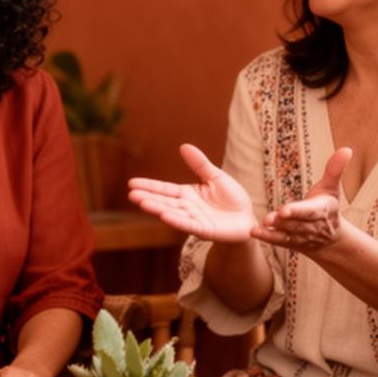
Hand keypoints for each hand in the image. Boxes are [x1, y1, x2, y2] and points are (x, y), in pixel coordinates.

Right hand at [128, 144, 257, 242]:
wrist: (246, 219)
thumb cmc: (231, 198)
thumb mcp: (215, 176)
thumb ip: (200, 164)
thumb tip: (183, 146)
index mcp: (187, 194)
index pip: (164, 189)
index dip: (148, 186)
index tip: (131, 183)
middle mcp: (186, 207)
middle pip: (164, 201)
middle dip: (148, 198)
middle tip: (131, 194)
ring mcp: (193, 219)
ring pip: (172, 213)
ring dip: (157, 208)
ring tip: (142, 203)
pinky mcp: (204, 230)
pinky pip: (188, 225)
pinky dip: (176, 220)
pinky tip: (164, 216)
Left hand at [249, 148, 351, 255]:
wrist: (330, 240)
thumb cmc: (328, 208)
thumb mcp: (331, 188)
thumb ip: (334, 170)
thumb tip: (347, 149)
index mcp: (322, 211)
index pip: (310, 212)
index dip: (298, 211)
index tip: (285, 210)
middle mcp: (312, 226)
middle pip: (296, 224)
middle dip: (283, 221)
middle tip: (269, 217)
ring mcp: (301, 237)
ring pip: (287, 234)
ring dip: (273, 231)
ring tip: (260, 225)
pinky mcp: (291, 243)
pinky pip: (279, 241)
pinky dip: (267, 237)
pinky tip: (254, 232)